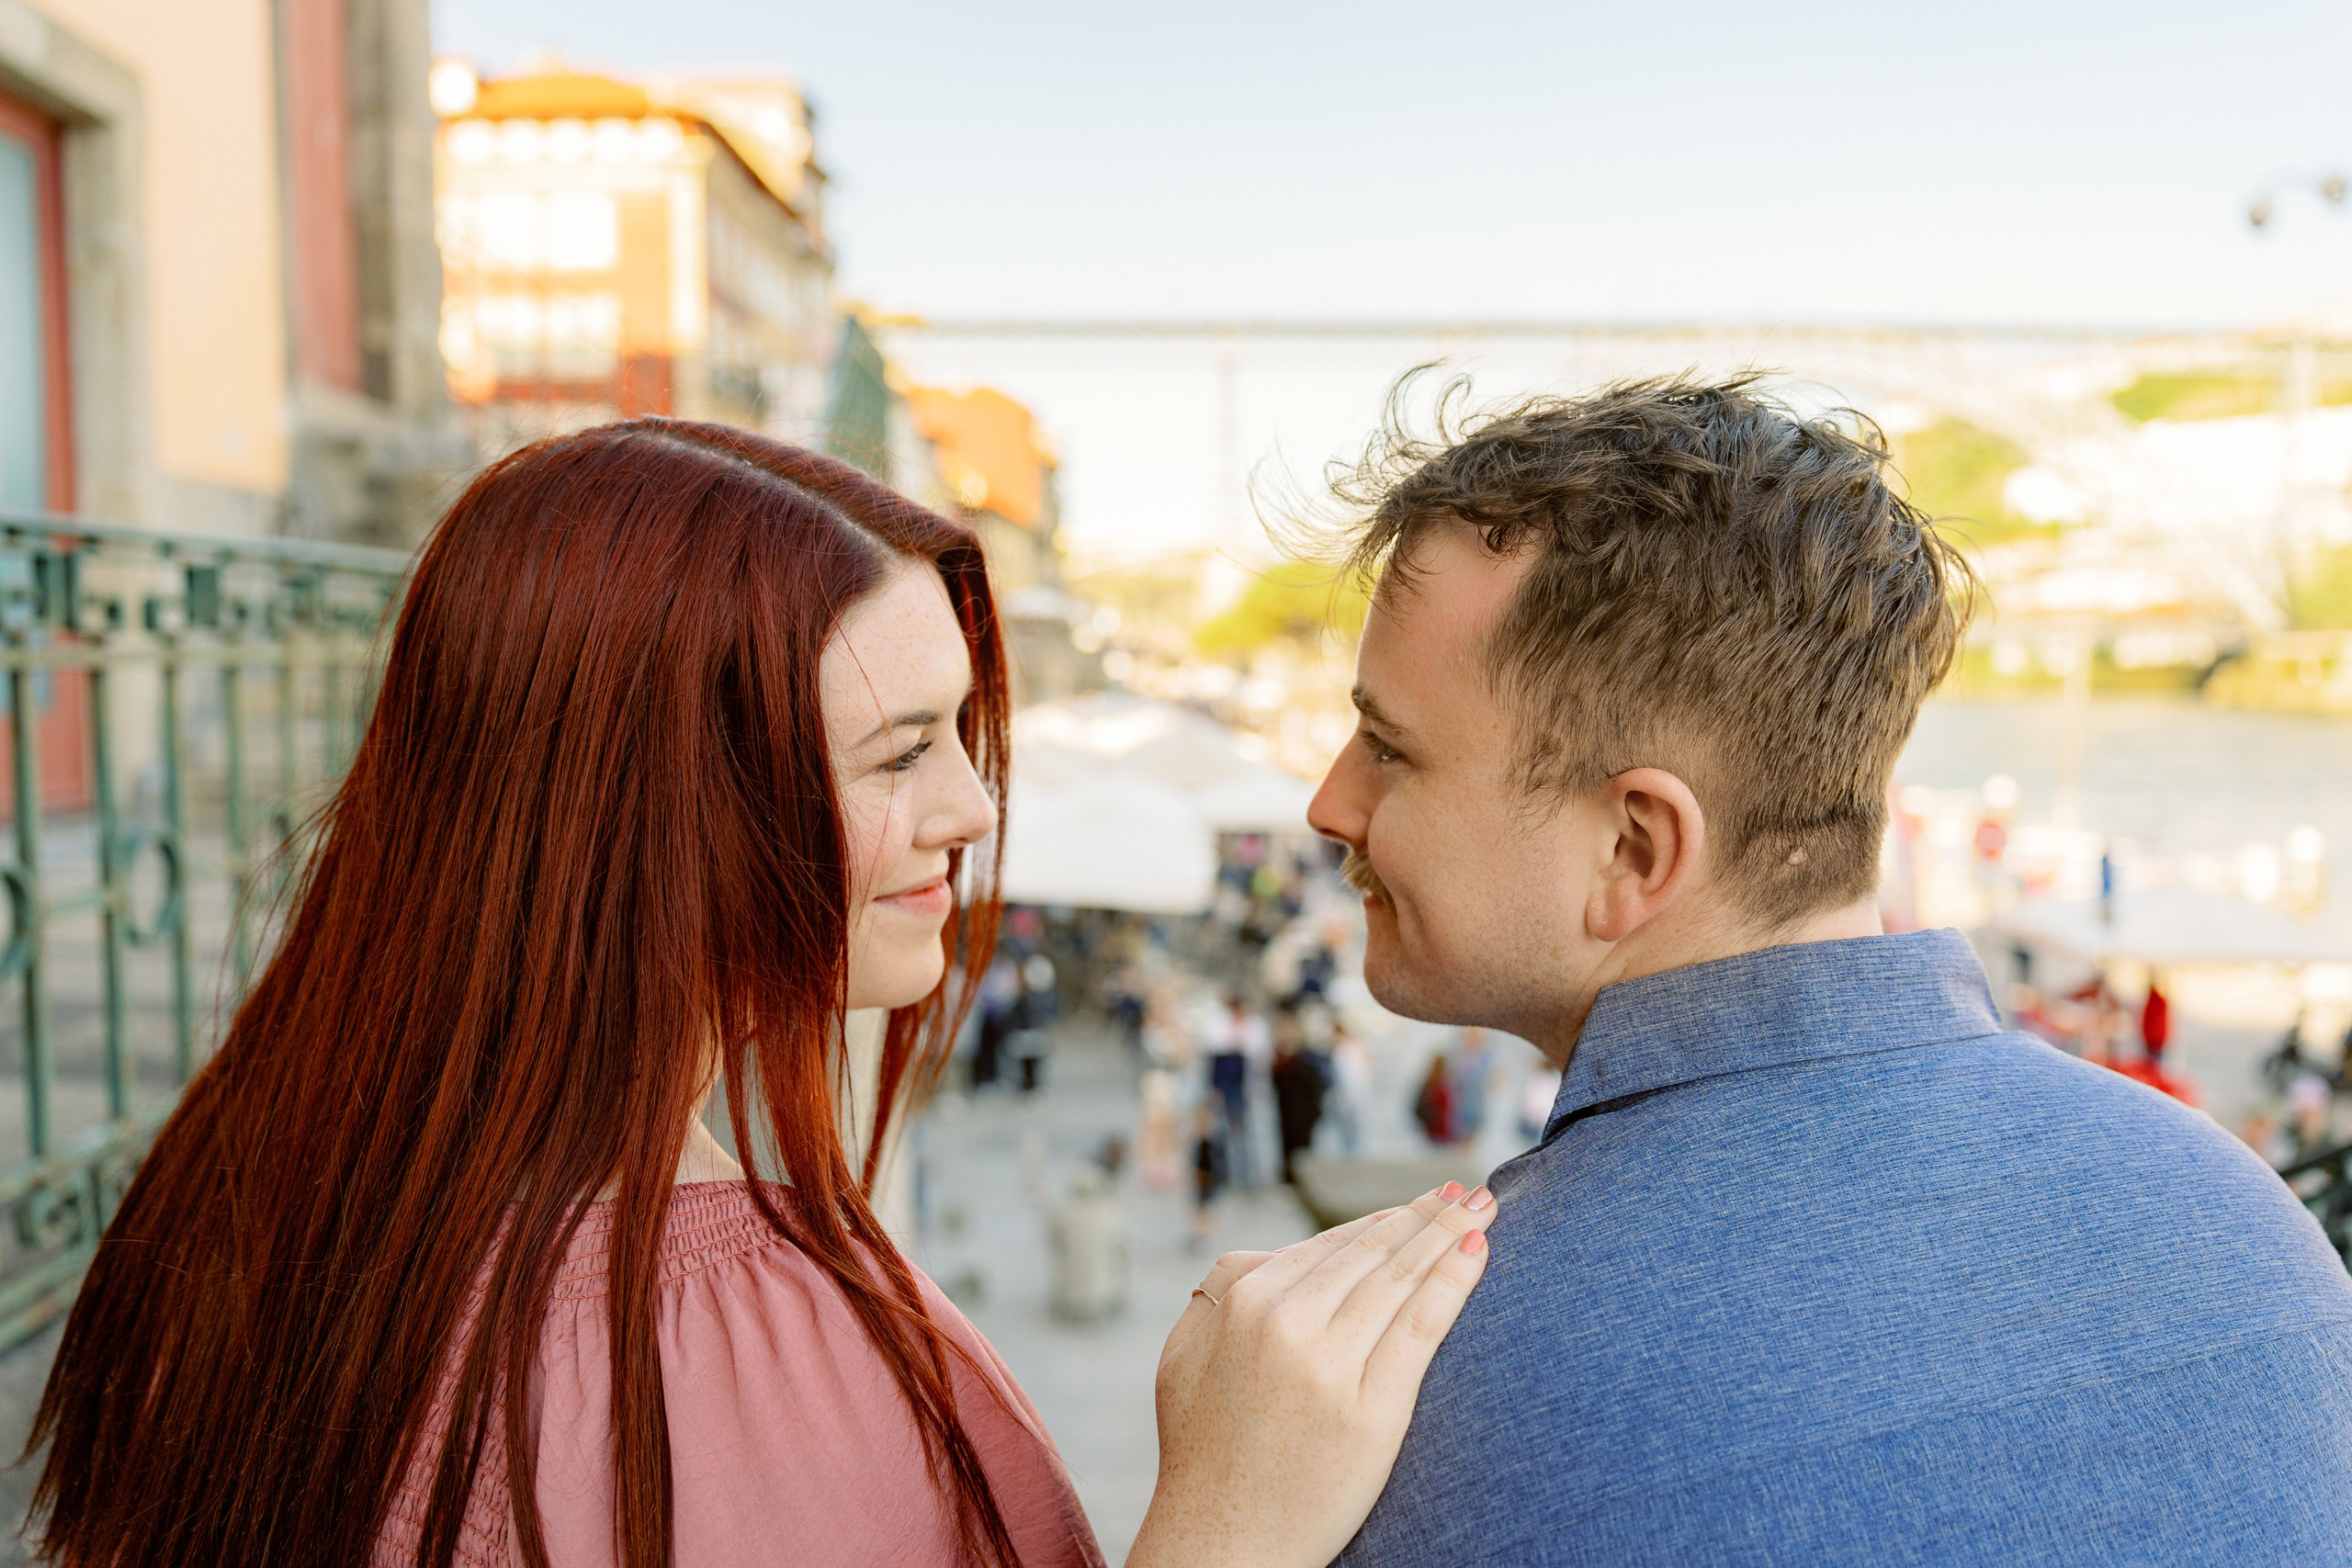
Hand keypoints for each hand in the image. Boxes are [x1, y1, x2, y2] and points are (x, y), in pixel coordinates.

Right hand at [1126, 1182, 1497, 1567]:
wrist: (1221, 1546)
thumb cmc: (1202, 1454)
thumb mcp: (1182, 1354)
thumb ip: (1220, 1294)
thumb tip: (1268, 1257)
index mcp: (1240, 1300)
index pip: (1330, 1245)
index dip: (1383, 1219)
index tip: (1422, 1202)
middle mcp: (1283, 1321)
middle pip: (1373, 1253)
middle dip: (1428, 1215)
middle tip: (1470, 1191)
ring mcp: (1327, 1363)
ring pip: (1400, 1279)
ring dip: (1450, 1234)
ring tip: (1487, 1210)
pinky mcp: (1370, 1408)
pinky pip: (1422, 1326)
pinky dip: (1454, 1282)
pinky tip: (1479, 1255)